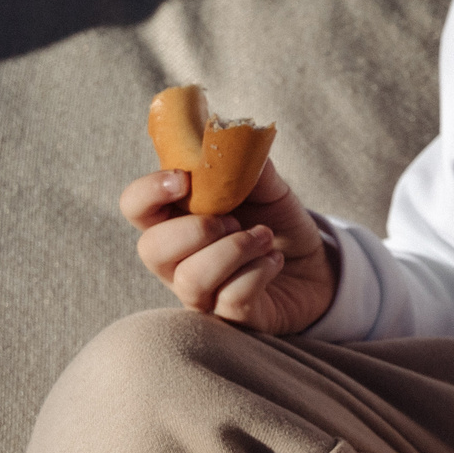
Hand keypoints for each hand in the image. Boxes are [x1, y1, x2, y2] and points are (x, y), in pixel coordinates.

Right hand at [124, 157, 336, 334]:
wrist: (317, 267)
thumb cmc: (277, 224)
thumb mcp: (268, 187)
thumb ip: (246, 164)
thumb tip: (234, 134)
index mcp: (176, 219)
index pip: (135, 206)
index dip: (148, 192)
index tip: (183, 179)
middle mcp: (177, 260)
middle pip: (151, 249)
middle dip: (196, 229)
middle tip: (233, 219)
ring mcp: (201, 293)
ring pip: (191, 279)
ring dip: (233, 250)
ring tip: (262, 237)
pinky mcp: (231, 318)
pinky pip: (232, 299)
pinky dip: (259, 273)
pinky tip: (274, 261)